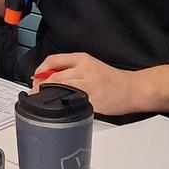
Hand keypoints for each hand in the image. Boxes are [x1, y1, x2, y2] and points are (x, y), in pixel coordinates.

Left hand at [32, 53, 147, 115]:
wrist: (133, 88)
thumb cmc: (112, 79)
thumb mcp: (90, 66)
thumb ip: (71, 69)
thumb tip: (47, 78)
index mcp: (82, 59)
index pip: (53, 60)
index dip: (40, 70)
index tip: (35, 78)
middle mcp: (85, 70)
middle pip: (54, 77)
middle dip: (41, 87)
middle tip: (36, 94)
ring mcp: (89, 85)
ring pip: (61, 89)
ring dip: (49, 96)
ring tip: (44, 102)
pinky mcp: (94, 100)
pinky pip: (73, 102)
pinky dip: (63, 105)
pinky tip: (61, 108)